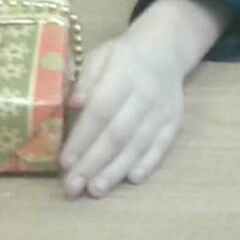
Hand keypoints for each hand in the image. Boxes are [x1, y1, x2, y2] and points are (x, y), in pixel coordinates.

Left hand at [60, 0, 230, 197]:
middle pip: (118, 133)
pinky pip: (163, 145)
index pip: (102, 110)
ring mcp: (163, 109)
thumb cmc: (123, 56)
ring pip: (139, 144)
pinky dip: (149, 163)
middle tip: (73, 187)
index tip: (64, 161)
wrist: (165, 49)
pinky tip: (132, 179)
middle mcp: (146, 94)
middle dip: (94, 163)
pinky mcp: (175, 120)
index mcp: (124, 74)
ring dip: (116, 170)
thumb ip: (86, 80)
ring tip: (95, 190)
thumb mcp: (100, 56)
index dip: (83, 138)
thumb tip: (74, 104)